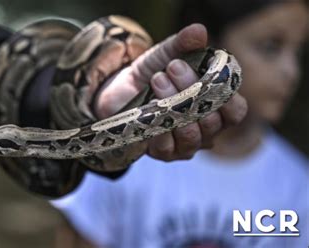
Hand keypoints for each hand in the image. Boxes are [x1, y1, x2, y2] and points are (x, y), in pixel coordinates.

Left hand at [94, 24, 247, 160]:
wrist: (119, 91)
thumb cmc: (152, 74)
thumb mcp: (166, 55)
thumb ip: (183, 44)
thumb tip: (198, 31)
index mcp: (215, 109)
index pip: (235, 112)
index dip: (229, 96)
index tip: (212, 73)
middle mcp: (204, 132)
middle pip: (212, 121)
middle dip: (193, 89)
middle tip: (173, 66)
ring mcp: (184, 146)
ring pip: (190, 133)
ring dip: (174, 103)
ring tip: (157, 79)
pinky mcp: (162, 153)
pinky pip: (167, 146)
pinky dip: (158, 124)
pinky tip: (149, 105)